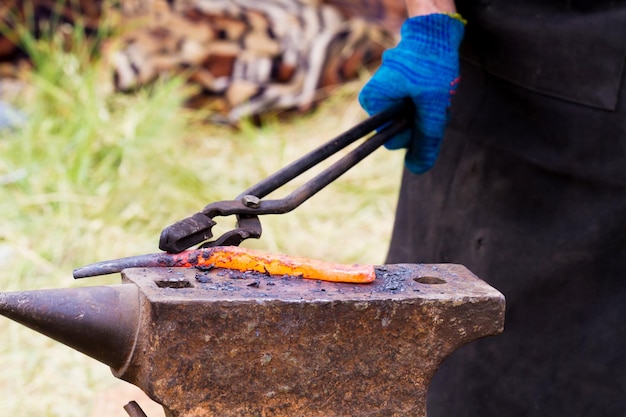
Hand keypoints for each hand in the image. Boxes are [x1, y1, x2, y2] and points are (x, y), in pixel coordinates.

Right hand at [359, 14, 463, 173]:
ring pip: (410, 123)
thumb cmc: (432, 64)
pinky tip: (434, 92)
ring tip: (436, 94)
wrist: (436, 31)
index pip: (392, 140)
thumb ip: (427, 138)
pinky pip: (413, 111)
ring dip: (429, 114)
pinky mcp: (397, 93)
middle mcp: (374, 101)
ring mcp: (386, 96)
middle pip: (402, 132)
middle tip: (435, 102)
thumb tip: (418, 169)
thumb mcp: (434, 105)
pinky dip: (428, 106)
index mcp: (373, 102)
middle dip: (423, 123)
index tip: (426, 112)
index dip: (414, 132)